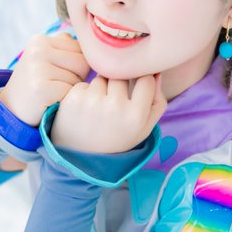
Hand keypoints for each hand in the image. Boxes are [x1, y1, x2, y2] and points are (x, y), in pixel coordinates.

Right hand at [0, 30, 89, 127]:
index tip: (57, 74)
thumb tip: (93, 45)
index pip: (81, 49)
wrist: (12, 110)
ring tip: (52, 94)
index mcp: (40, 40)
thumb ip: (66, 47)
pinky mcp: (40, 87)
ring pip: (78, 79)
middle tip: (56, 86)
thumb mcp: (47, 59)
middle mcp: (37, 50)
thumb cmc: (37, 84)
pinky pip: (70, 92)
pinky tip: (50, 102)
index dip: (77, 67)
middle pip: (82, 63)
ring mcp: (37, 68)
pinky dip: (64, 101)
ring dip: (70, 91)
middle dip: (76, 78)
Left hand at [50, 73, 166, 153]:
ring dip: (101, 88)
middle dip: (119, 84)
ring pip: (102, 77)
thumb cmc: (117, 140)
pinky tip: (85, 111)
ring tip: (98, 110)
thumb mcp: (143, 130)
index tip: (136, 89)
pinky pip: (85, 84)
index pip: (146, 80)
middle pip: (122, 75)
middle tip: (114, 103)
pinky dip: (85, 93)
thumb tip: (156, 73)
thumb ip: (157, 102)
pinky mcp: (74, 98)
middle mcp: (115, 106)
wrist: (80, 158)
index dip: (142, 82)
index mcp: (136, 116)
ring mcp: (93, 101)